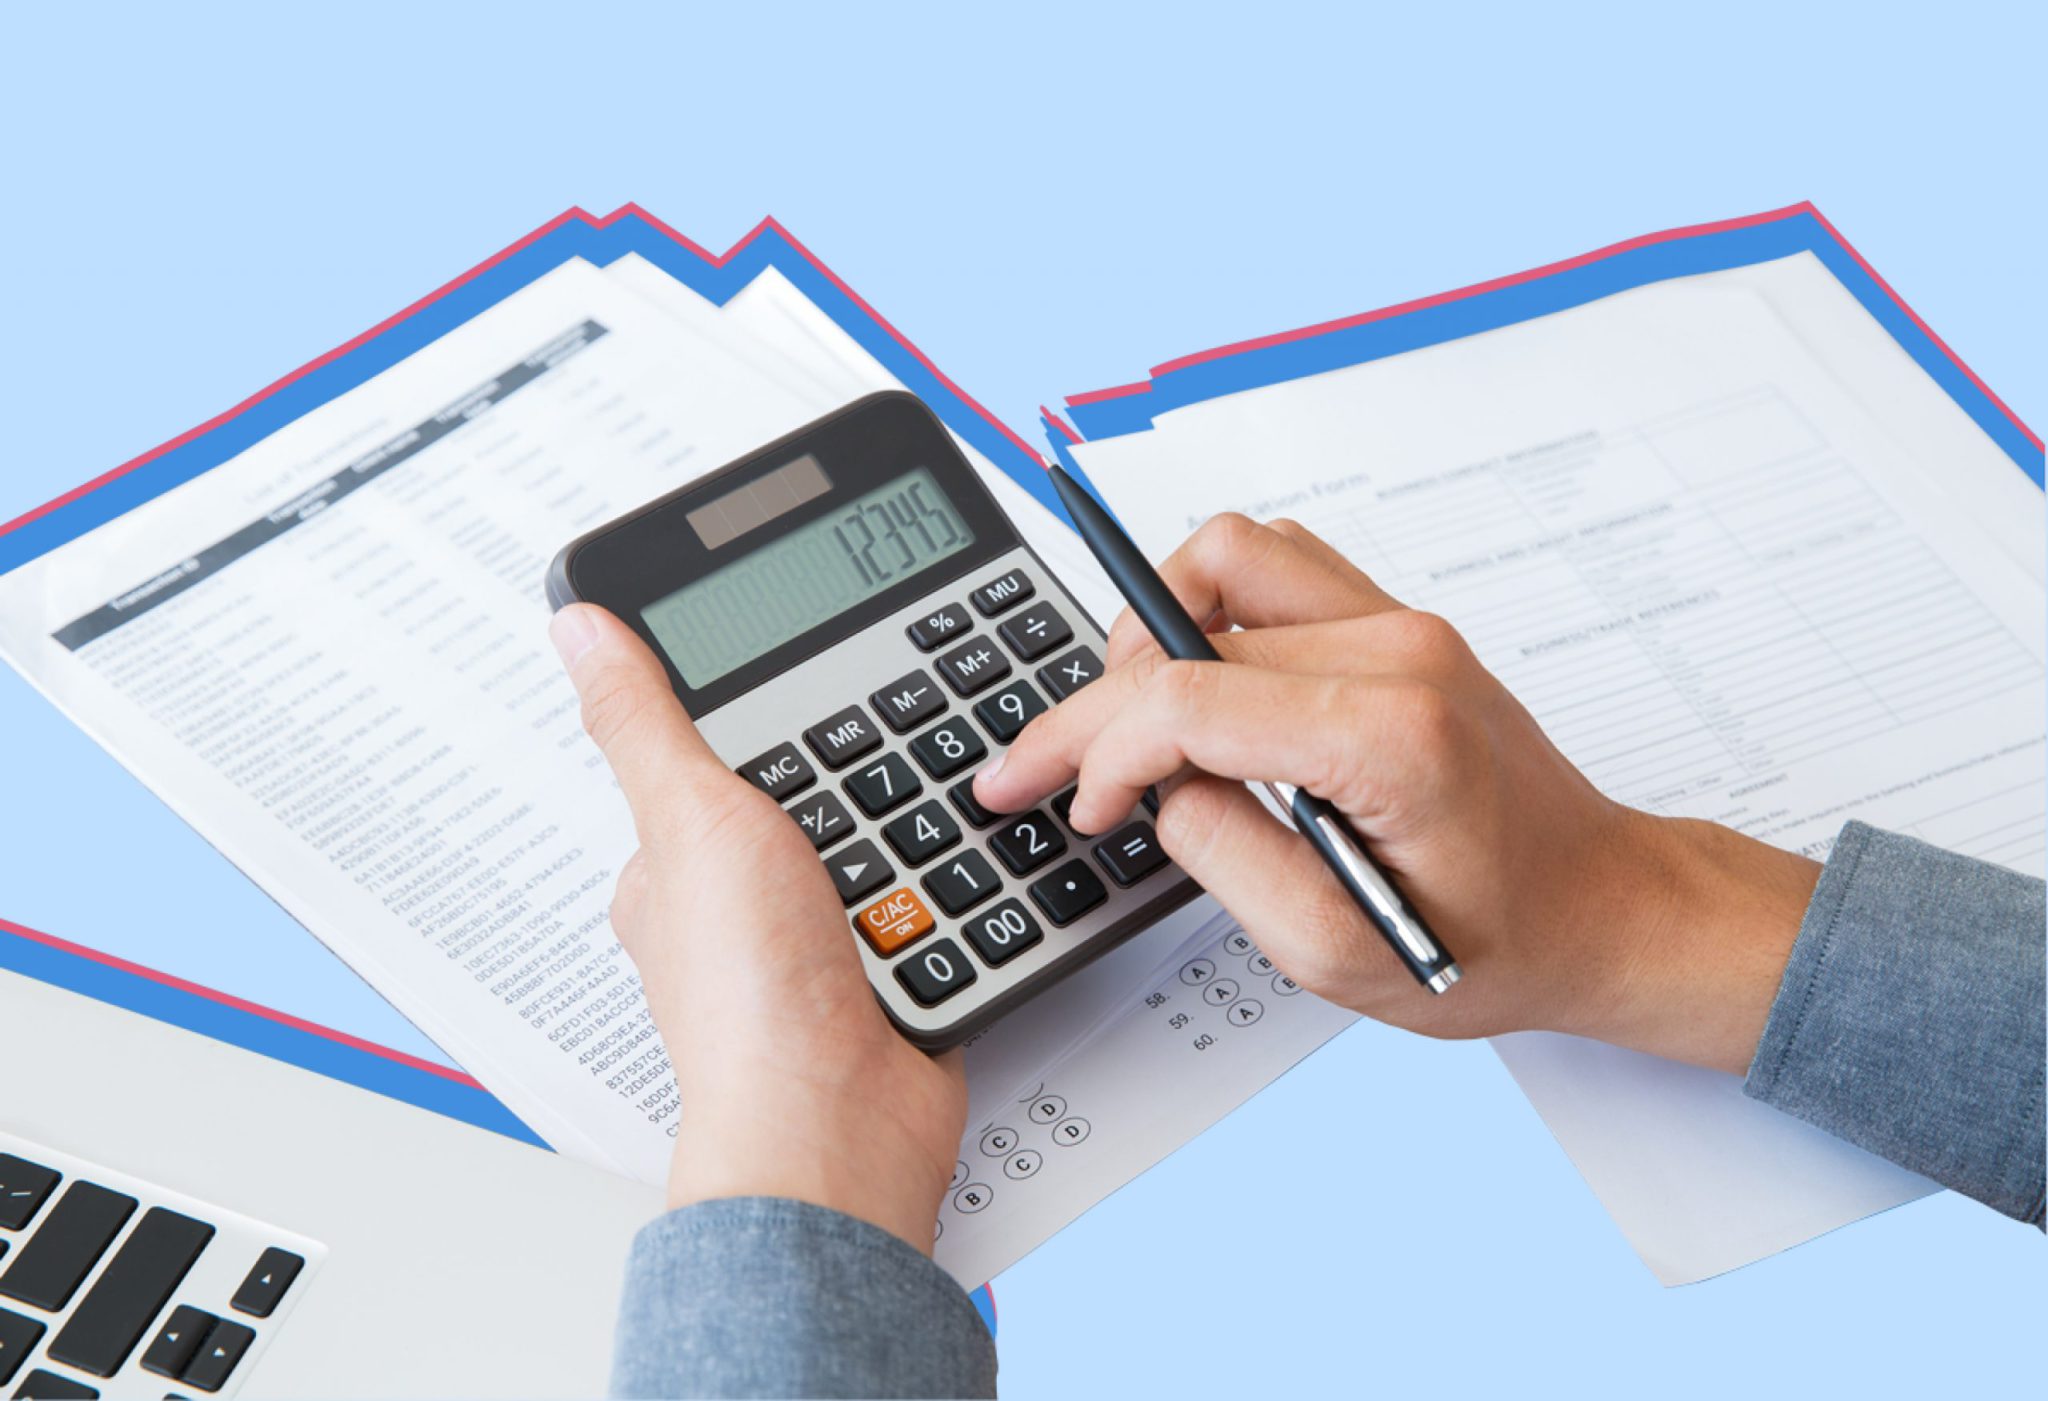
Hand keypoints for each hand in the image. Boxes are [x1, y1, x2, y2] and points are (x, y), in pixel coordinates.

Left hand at [551, 604, 965, 1250]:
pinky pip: (925, 897)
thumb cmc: (749, 1000)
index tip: (803, 689)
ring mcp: (809, 945)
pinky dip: (942, 886)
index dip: (758, 720)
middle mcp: (733, 910)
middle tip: (874, 763)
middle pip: (803, 795)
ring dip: (903, 832)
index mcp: (670, 868)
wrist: (843, 1121)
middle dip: (849, 776)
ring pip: (871, 842)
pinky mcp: (880, 973)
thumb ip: (646, 721)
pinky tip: (945, 876)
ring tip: (912, 824)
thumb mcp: (692, 817)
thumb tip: (579, 629)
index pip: (707, 756)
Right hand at [975, 514, 1820, 1073]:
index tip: (1067, 802)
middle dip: (1097, 703)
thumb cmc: (1497, 942)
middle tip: (1045, 767)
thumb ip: (1226, 861)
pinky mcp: (1399, 621)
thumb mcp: (1338, 954)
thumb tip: (1157, 787)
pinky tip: (1193, 687)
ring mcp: (1403, 623)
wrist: (1602, 907)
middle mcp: (1400, 651)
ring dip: (1156, 627)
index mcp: (1391, 736)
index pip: (1187, 698)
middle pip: (1189, 624)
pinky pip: (1274, 567)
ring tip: (1128, 721)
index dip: (1098, 751)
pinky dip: (1209, 613)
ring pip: (1230, 554)